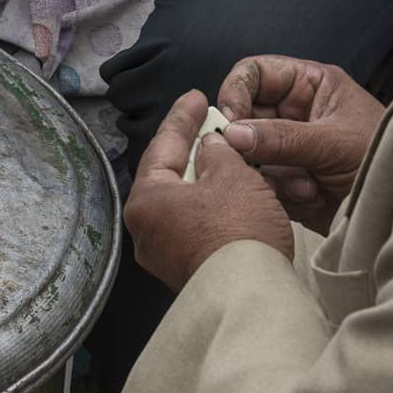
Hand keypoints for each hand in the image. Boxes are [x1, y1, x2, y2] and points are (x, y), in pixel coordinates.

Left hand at [125, 90, 293, 291]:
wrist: (249, 294)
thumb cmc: (238, 230)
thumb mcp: (232, 178)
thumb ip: (217, 153)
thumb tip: (208, 146)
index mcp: (145, 199)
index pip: (162, 146)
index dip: (182, 118)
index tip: (196, 98)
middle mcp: (143, 227)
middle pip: (166, 177)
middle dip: (188, 150)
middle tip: (207, 125)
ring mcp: (160, 252)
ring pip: (180, 203)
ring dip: (201, 180)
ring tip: (221, 157)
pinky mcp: (182, 269)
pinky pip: (191, 226)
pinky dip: (207, 206)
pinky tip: (226, 196)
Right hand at [216, 55, 382, 234]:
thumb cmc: (383, 161)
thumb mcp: (335, 143)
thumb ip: (282, 137)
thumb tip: (233, 134)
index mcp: (310, 87)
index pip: (255, 73)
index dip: (236, 91)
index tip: (229, 120)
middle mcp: (293, 114)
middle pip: (243, 116)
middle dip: (249, 142)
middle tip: (249, 159)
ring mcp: (286, 148)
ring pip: (246, 153)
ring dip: (270, 173)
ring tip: (303, 184)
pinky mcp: (283, 178)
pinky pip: (258, 181)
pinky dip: (278, 193)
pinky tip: (309, 197)